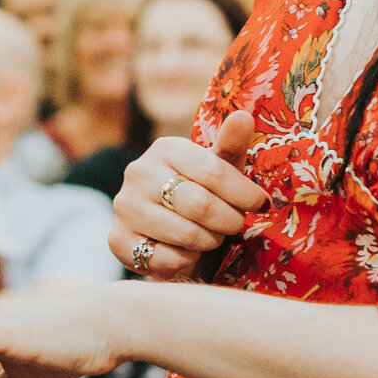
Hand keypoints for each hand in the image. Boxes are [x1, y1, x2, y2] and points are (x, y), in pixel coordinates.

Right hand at [111, 113, 265, 282]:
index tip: (260, 205)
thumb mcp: (218, 170)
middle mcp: (138, 173)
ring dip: (209, 242)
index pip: (214, 172)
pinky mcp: (117, 240)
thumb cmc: (200, 194)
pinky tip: (186, 252)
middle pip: (201, 205)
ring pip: (186, 234)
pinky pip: (166, 259)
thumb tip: (243, 116)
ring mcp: (125, 206)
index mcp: (165, 148)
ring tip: (211, 237)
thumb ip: (231, 146)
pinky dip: (186, 261)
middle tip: (234, 225)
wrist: (163, 232)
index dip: (244, 193)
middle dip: (228, 221)